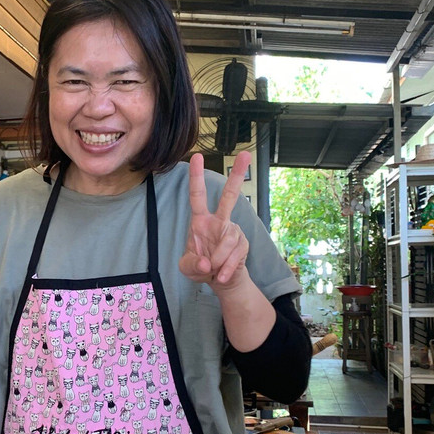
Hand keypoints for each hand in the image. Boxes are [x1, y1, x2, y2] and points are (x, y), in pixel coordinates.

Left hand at [179, 153, 250, 291]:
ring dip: (219, 260)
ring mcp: (233, 231)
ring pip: (228, 241)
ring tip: (213, 271)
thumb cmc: (200, 267)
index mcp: (201, 220)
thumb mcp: (187, 268)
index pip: (197, 195)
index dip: (196, 177)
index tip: (197, 157)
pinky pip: (235, 255)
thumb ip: (192, 265)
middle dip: (238, 176)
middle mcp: (219, 221)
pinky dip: (226, 269)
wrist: (220, 279)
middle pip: (229, 196)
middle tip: (246, 154)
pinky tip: (221, 275)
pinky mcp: (243, 244)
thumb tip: (206, 262)